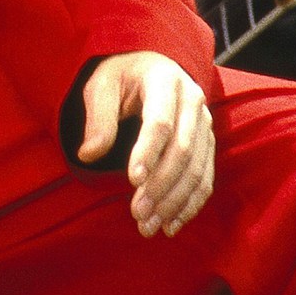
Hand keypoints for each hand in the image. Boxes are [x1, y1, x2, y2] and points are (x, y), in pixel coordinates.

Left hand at [78, 51, 214, 238]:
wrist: (148, 68)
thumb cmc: (120, 77)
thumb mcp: (101, 86)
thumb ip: (98, 117)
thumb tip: (88, 154)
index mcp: (165, 80)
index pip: (160, 121)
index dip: (148, 152)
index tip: (132, 180)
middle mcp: (192, 100)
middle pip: (182, 150)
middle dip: (160, 186)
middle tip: (137, 214)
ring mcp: (204, 123)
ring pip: (196, 169)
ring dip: (174, 202)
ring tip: (149, 226)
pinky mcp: (207, 143)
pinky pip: (205, 177)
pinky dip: (190, 204)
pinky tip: (171, 224)